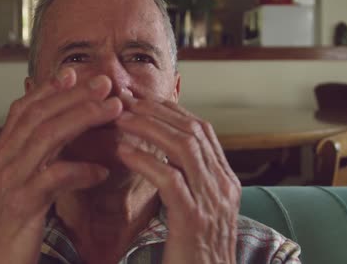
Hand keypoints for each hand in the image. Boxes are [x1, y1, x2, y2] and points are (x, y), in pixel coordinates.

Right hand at [0, 68, 122, 263]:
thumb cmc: (9, 227)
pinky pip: (53, 179)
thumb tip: (63, 143)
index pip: (23, 110)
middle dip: (73, 95)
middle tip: (104, 82)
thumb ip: (37, 161)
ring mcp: (8, 182)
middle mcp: (1, 162)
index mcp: (1, 155)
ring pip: (46, 137)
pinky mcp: (20, 206)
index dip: (48, 89)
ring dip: (82, 118)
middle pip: (38, 116)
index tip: (74, 73)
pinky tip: (102, 171)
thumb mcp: (19, 186)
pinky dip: (80, 171)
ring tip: (112, 109)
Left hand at [115, 97, 240, 263]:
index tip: (143, 98)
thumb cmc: (194, 252)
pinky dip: (145, 161)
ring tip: (122, 119)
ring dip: (149, 128)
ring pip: (183, 148)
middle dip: (157, 111)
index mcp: (224, 180)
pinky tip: (123, 152)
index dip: (171, 109)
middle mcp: (223, 185)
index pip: (201, 130)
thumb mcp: (197, 210)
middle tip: (127, 100)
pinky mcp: (193, 220)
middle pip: (192, 131)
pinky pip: (169, 179)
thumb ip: (187, 182)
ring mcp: (211, 201)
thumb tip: (161, 155)